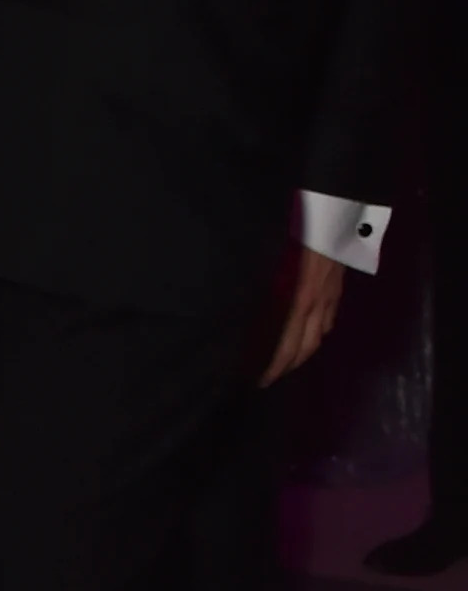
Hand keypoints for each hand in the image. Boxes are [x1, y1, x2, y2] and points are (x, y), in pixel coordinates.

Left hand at [260, 242, 343, 385]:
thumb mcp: (276, 258)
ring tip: (289, 359)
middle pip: (306, 347)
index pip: (287, 345)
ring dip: (304, 351)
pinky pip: (329, 317)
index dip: (275, 367)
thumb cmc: (302, 228)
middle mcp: (318, 303)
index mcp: (299, 299)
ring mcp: (331, 295)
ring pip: (320, 334)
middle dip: (289, 366)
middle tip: (272, 376)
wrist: (338, 209)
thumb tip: (252, 308)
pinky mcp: (338, 286)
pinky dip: (318, 331)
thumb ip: (268, 285)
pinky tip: (312, 330)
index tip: (261, 381)